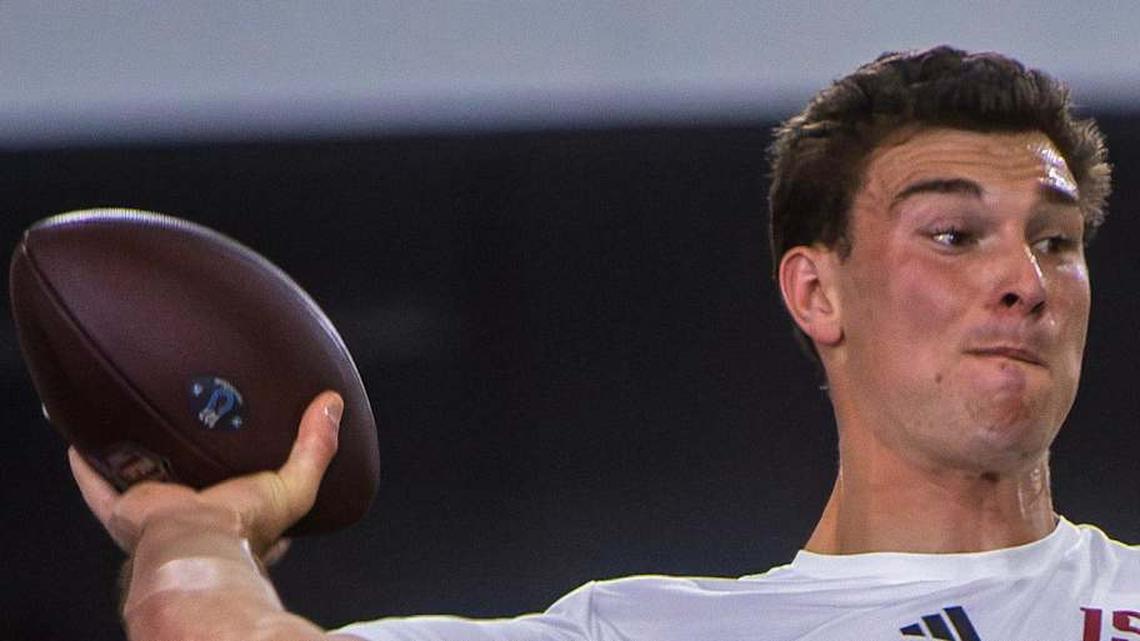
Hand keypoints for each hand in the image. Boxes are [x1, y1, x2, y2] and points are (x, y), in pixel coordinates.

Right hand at [68, 390, 342, 558]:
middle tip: (183, 416)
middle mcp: (192, 513)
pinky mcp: (125, 510)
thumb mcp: (294, 486)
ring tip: (132, 417)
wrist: (196, 544)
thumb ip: (316, 449)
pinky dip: (87, 465)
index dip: (240, 469)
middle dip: (183, 452)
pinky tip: (80, 439)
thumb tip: (333, 405)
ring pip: (141, 476)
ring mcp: (157, 511)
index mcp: (231, 515)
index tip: (240, 442)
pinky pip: (98, 484)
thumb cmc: (245, 526)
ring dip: (136, 453)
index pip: (238, 492)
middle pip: (185, 476)